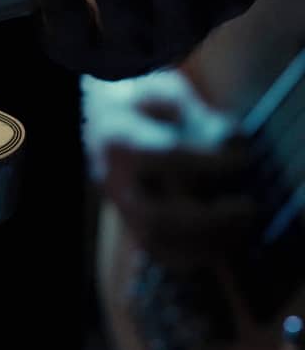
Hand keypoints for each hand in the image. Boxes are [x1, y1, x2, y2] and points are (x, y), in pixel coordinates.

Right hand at [83, 70, 253, 264]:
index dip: (211, 163)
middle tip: (246, 208)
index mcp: (119, 139)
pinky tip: (222, 242)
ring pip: (156, 242)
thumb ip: (199, 117)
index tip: (242, 159)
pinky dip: (192, 254)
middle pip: (156, 217)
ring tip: (240, 225)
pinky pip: (157, 250)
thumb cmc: (141, 102)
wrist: (103, 118)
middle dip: (209, 221)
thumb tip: (232, 143)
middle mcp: (114, 179)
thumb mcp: (167, 94)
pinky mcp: (130, 220)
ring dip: (205, 242)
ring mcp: (119, 204)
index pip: (167, 157)